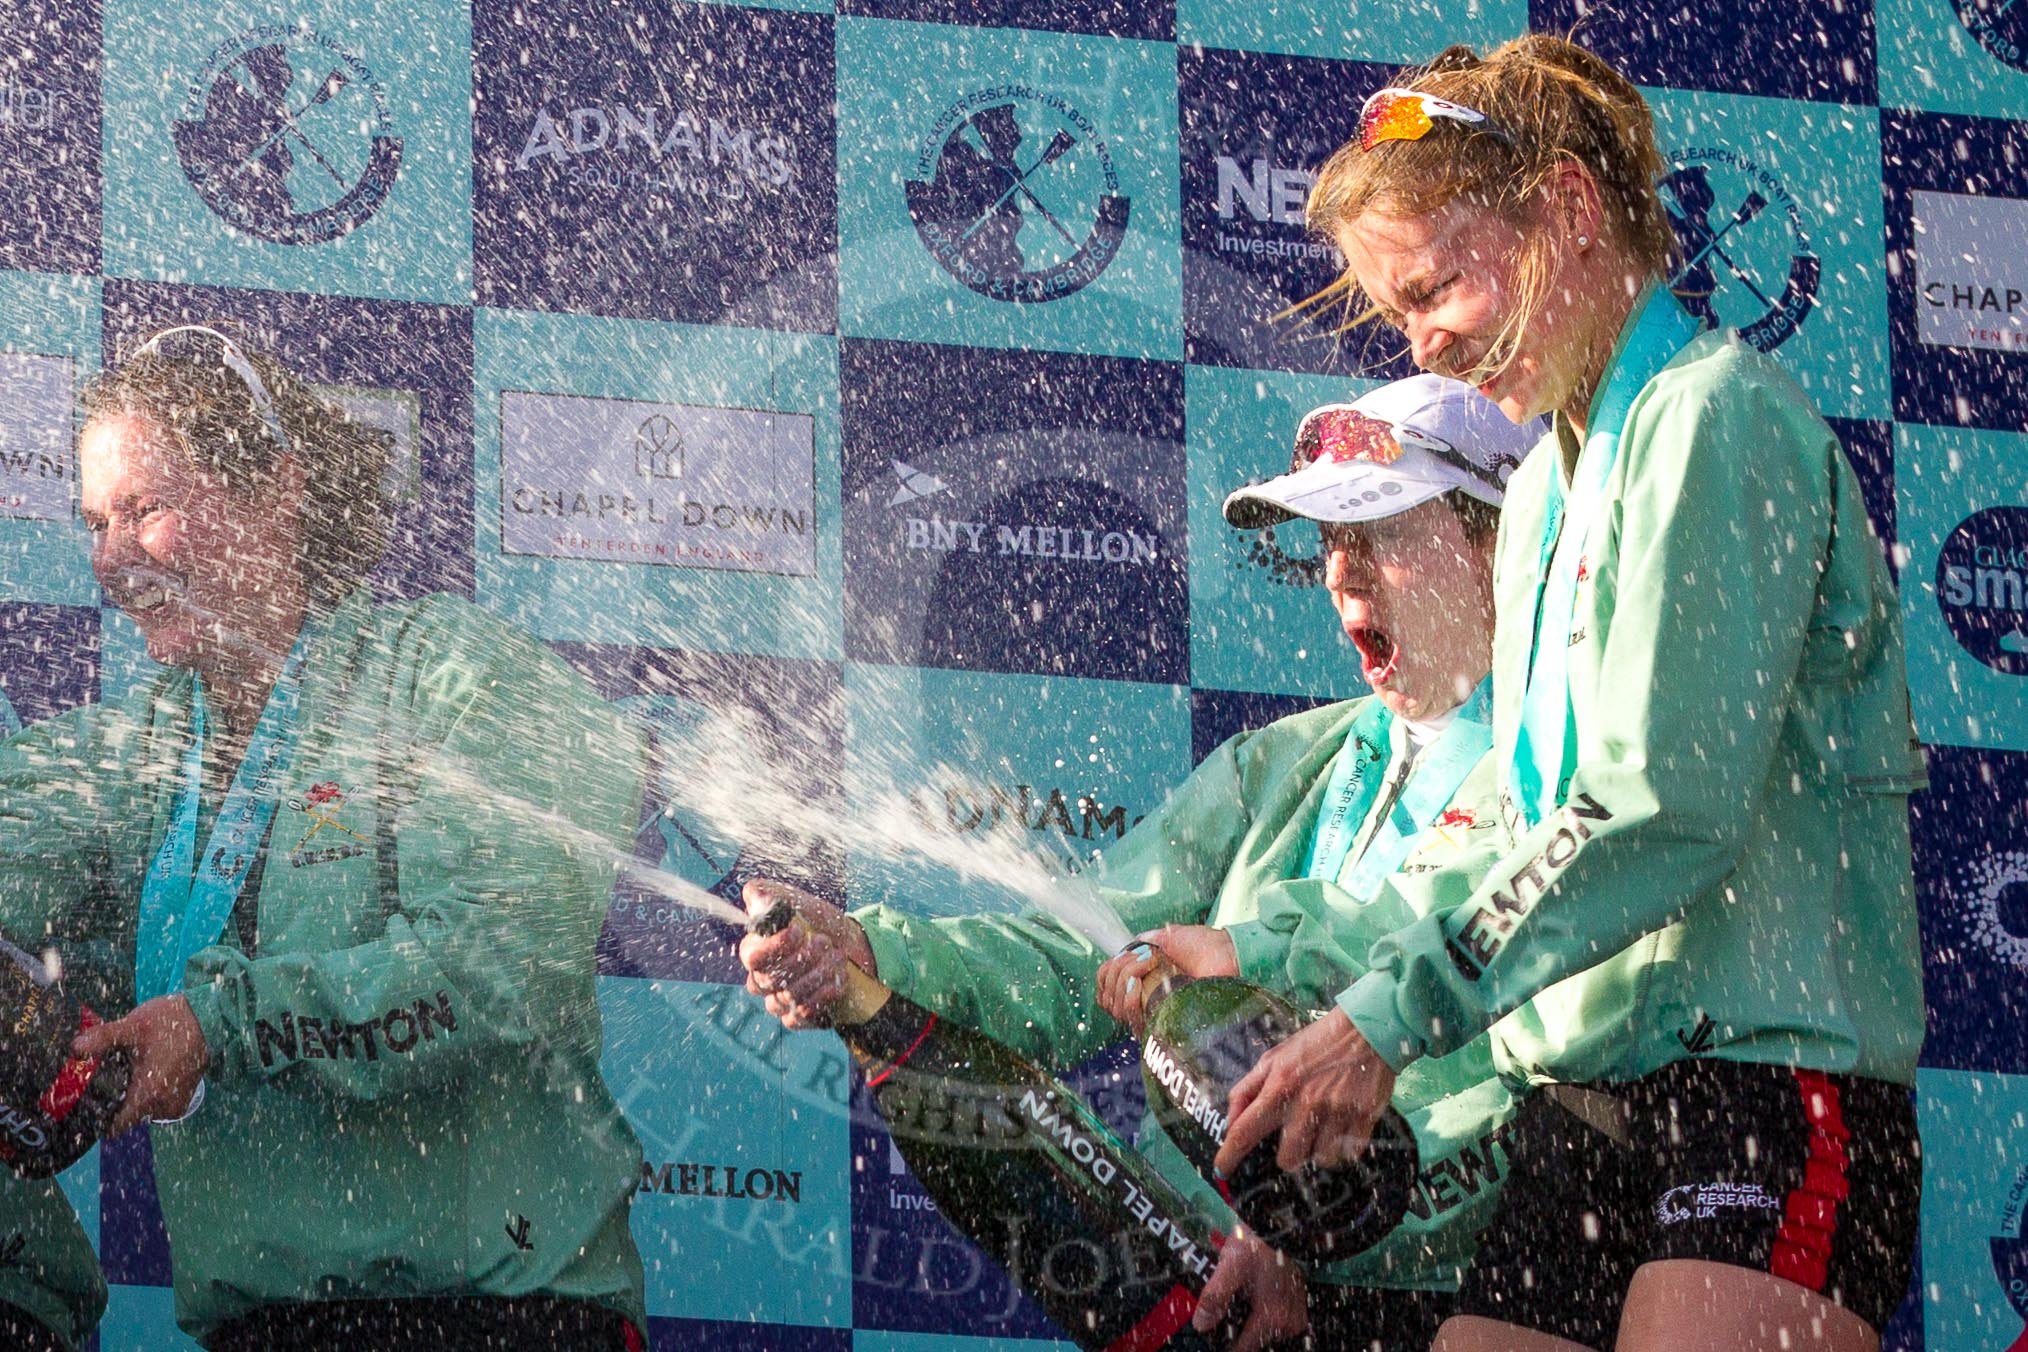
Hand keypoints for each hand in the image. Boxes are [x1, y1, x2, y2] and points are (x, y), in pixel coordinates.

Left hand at [72, 995, 207, 1136]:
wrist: (210, 1016)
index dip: (99, 1118)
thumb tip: (74, 1048)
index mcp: (149, 1094)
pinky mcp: (185, 1096)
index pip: (116, 1127)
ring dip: (134, 1097)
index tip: (89, 1102)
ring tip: (129, 1071)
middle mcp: (164, 1105)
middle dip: (116, 1102)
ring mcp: (177, 1102)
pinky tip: (147, 1071)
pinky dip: (149, 1093)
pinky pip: (158, 1104)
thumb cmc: (172, 1021)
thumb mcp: (133, 1026)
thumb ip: (102, 1039)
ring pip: (143, 1111)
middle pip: (127, 1118)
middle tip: (108, 1077)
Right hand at [738, 878, 874, 1030]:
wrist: (851, 948)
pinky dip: (821, 998)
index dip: (774, 946)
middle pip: (772, 978)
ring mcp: (778, 1001)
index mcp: (756, 951)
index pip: (753, 956)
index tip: (798, 932)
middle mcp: (762, 980)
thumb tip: (754, 892)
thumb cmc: (820, 925)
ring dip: (818, 975)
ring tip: (838, 958)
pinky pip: (799, 1016)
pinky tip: (837, 983)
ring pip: (789, 996)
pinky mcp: (796, 1018)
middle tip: (825, 942)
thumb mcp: (800, 903)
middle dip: (804, 958)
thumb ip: (773, 894)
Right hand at [1095, 926, 1239, 1036]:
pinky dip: (1127, 995)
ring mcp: (1153, 1011)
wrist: (1226, 955)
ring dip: (1123, 978)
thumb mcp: (1169, 937)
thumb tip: (1128, 946)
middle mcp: (1146, 999)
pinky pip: (1129, 1016)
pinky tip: (1138, 983)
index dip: (1108, 972)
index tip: (1125, 957)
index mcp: (1146, 981)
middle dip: (1118, 970)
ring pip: (1115, 1006)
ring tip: (1147, 965)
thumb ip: (1146, 941)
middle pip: (1107, 995)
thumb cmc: (1205, 945)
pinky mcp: (1162, 1021)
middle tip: (1143, 957)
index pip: (1107, 986)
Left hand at [1192, 1228, 1307, 1351]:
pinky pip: (1276, 1324)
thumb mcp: (1230, 1264)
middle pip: (1253, 1341)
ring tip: (1240, 1300)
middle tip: (1226, 1309)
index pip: (1242, 1349)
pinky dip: (1262, 1316)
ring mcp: (1295, 1319)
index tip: (1212, 1336)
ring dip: (1250, 1324)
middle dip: (1237, 1330)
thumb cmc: (1257, 1246)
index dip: (1224, 1344)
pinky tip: (1253, 1299)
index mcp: (1272, 1318)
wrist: (1282, 1230)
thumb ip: (1215, 1296)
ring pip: (1264, 1333)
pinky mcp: (1298, 1311)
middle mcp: (1287, 1324)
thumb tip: (1201, 1325)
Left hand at [1216, 1008, 1396, 1176]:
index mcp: (1279, 1086)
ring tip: (1324, 1128)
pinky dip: (1344, 1146)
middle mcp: (1306, 1103)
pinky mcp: (1364, 1118)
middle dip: (1289, 1154)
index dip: (1230, 1156)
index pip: (1245, 1131)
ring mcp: (1336, 1112)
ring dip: (1319, 1150)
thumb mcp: (1274, 1057)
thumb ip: (1247, 1089)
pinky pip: (1348, 1154)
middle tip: (1297, 1136)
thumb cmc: (1316, 1044)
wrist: (1366, 1030)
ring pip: (1320, 1160)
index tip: (1222, 1172)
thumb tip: (1230, 1121)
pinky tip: (1343, 1127)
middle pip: (1288, 1159)